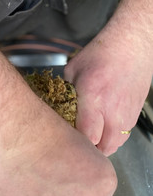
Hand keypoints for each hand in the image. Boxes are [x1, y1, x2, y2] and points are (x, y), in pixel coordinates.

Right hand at [0, 108, 116, 195]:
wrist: (16, 138)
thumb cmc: (46, 134)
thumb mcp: (82, 147)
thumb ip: (88, 173)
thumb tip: (79, 182)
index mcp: (104, 185)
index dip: (80, 188)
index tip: (65, 178)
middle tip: (49, 184)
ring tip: (33, 188)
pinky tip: (21, 192)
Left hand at [64, 33, 151, 155]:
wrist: (132, 43)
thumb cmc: (101, 53)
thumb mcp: (73, 71)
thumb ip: (65, 93)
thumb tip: (59, 108)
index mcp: (93, 98)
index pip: (87, 136)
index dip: (77, 145)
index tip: (68, 142)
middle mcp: (112, 109)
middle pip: (104, 147)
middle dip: (91, 151)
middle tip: (79, 147)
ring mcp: (127, 112)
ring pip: (117, 143)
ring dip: (103, 146)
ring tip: (91, 141)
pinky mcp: (136, 111)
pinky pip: (125, 134)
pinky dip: (114, 138)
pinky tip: (104, 130)